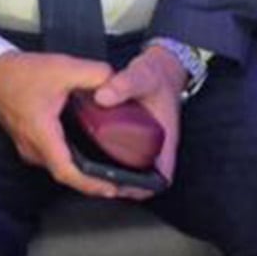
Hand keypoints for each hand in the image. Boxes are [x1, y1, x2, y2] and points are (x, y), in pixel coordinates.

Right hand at [0, 51, 118, 197]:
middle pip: (67, 175)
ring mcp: (30, 149)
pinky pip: (56, 160)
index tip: (113, 187)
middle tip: (124, 185)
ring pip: (61, 169)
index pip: (66, 171)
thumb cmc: (22, 74)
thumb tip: (117, 83)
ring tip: (114, 174)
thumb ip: (94, 74)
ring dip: (86, 175)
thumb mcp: (63, 67)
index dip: (91, 184)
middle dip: (96, 183)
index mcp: (41, 133)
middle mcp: (33, 148)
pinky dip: (76, 163)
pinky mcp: (32, 145)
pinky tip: (93, 157)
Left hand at [90, 46, 185, 196]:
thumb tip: (103, 96)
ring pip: (132, 169)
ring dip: (115, 174)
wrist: (160, 66)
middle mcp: (156, 145)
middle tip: (99, 183)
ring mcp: (144, 143)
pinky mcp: (132, 137)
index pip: (162, 177)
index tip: (123, 189)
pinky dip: (109, 159)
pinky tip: (91, 154)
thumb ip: (124, 84)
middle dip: (123, 185)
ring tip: (91, 174)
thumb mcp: (142, 75)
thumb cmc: (157, 74)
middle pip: (143, 178)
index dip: (145, 188)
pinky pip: (123, 155)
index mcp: (166, 138)